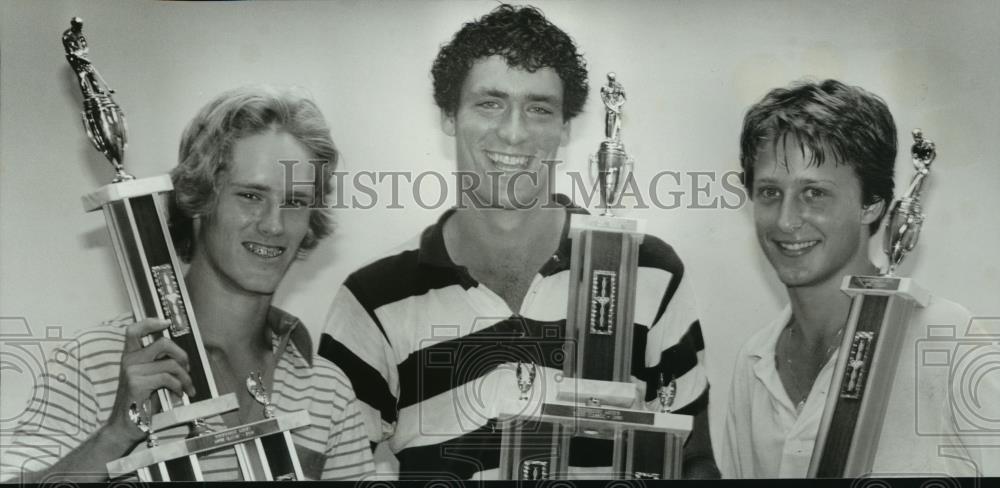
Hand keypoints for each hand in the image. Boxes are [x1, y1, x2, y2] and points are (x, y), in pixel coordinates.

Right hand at [103, 318, 195, 446]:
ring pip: (171, 364)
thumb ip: (158, 365)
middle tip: (187, 368)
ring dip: (185, 377)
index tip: (166, 322)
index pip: (134, 330)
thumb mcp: (148, 379)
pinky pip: (168, 378)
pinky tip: (178, 395)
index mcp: (130, 357)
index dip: (151, 322)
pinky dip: (178, 387)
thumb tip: (182, 358)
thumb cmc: (140, 403)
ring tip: (186, 388)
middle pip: (163, 343)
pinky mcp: (137, 383)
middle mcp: (129, 361)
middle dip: (182, 355)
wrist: (125, 427)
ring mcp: (131, 371)